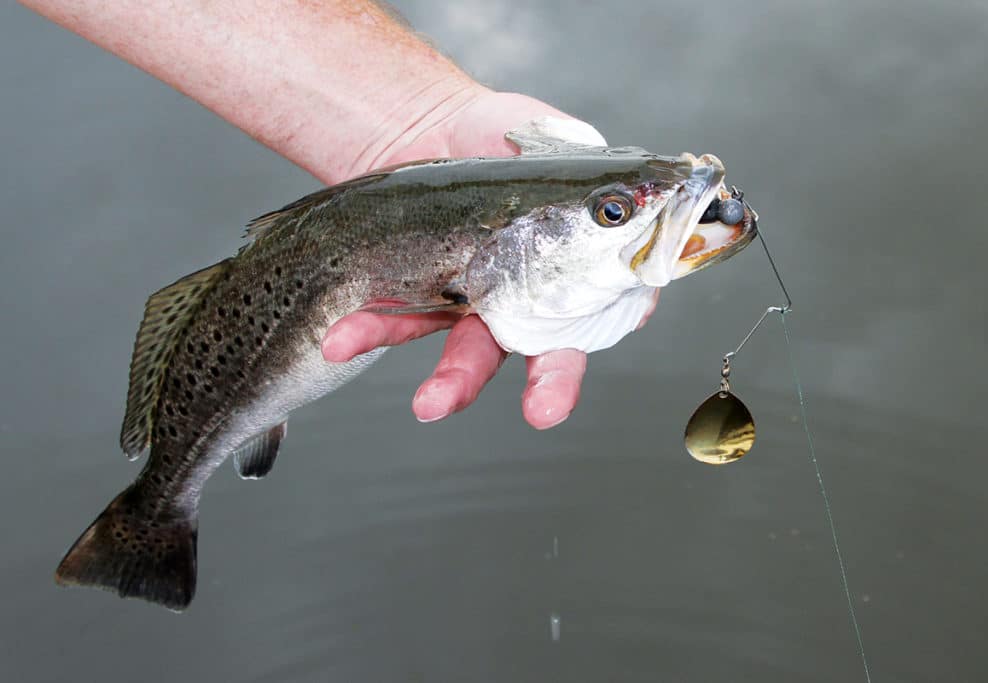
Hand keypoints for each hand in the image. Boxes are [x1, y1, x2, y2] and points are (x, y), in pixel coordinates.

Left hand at [320, 90, 658, 428]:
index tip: (561, 393)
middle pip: (542, 351)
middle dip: (546, 388)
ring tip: (430, 405)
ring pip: (471, 351)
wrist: (431, 127)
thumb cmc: (507, 137)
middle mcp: (529, 299)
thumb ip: (589, 169)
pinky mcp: (424, 295)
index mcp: (573, 269)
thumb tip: (631, 190)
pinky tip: (343, 338)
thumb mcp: (557, 140)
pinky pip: (399, 317)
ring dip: (453, 381)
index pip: (592, 321)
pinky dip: (373, 329)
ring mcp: (477, 303)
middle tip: (543, 413)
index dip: (580, 361)